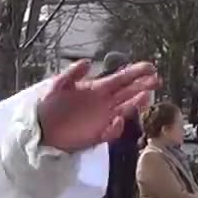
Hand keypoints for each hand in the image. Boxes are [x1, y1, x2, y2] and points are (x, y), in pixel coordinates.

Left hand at [37, 60, 158, 151]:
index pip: (120, 78)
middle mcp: (102, 103)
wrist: (39, 129)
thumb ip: (72, 74)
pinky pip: (112, 132)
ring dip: (136, 103)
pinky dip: (116, 127)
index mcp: (95, 89)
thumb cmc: (48, 107)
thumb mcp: (57, 85)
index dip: (135, 72)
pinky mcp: (96, 135)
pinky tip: (118, 120)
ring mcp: (101, 119)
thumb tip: (87, 62)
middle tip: (157, 80)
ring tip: (147, 96)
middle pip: (127, 92)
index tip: (150, 68)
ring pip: (124, 110)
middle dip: (143, 85)